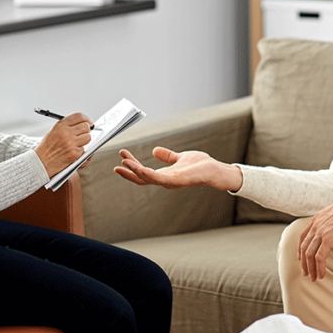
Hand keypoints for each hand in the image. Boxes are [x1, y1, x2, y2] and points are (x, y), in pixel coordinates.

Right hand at [34, 112, 92, 177]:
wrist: (41, 162)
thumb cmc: (47, 148)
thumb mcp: (54, 131)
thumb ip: (66, 126)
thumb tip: (81, 123)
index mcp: (61, 125)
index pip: (79, 116)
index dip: (86, 118)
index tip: (89, 122)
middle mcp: (66, 133)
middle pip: (86, 126)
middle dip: (87, 130)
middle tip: (85, 133)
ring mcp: (71, 143)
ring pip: (88, 137)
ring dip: (85, 140)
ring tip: (77, 143)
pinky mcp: (74, 153)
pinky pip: (84, 149)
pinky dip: (80, 151)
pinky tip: (72, 152)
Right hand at [115, 147, 243, 191]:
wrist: (214, 169)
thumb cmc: (200, 165)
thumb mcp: (179, 157)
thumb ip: (167, 156)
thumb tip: (155, 151)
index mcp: (164, 174)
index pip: (143, 172)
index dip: (132, 164)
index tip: (122, 154)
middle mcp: (165, 180)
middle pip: (142, 177)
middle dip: (129, 170)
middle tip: (118, 161)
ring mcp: (169, 182)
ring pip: (147, 178)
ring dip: (134, 171)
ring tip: (123, 163)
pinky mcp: (176, 181)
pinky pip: (158, 179)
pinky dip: (147, 174)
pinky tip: (139, 169)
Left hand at [298, 191, 332, 280]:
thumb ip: (328, 221)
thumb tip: (331, 228)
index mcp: (316, 219)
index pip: (302, 236)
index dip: (300, 248)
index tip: (301, 258)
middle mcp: (315, 226)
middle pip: (304, 247)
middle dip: (304, 262)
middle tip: (306, 273)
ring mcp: (320, 233)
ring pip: (309, 255)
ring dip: (310, 268)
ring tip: (313, 278)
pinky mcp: (328, 241)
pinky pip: (319, 258)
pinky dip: (319, 268)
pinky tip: (321, 275)